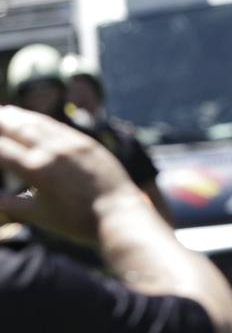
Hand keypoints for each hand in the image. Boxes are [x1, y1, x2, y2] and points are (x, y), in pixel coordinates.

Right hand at [0, 106, 143, 244]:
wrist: (119, 214)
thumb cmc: (77, 221)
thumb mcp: (38, 215)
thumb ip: (9, 204)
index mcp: (36, 169)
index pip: (2, 149)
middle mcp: (53, 151)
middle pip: (18, 129)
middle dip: (1, 121)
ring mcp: (72, 144)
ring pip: (39, 124)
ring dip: (19, 116)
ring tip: (5, 112)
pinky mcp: (88, 144)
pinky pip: (60, 128)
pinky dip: (43, 121)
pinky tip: (36, 120)